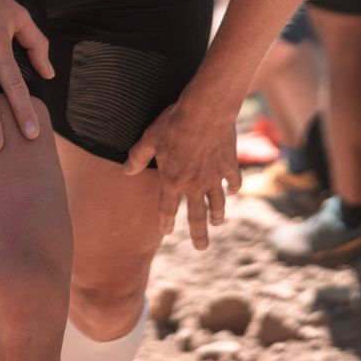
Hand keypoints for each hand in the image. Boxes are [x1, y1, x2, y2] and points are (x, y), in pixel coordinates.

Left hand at [121, 93, 242, 249]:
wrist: (205, 111)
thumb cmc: (173, 124)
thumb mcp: (149, 139)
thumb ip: (137, 157)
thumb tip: (126, 171)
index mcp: (172, 181)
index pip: (167, 209)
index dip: (165, 223)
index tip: (166, 232)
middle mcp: (195, 185)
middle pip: (197, 216)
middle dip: (198, 234)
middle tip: (201, 248)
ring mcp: (214, 177)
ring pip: (217, 202)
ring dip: (217, 215)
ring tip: (217, 223)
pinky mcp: (230, 165)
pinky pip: (233, 182)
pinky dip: (234, 188)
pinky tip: (233, 192)